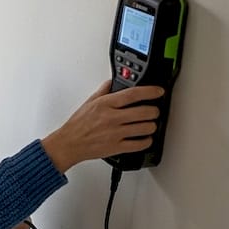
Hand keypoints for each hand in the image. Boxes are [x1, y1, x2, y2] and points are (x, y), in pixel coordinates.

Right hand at [41, 80, 163, 172]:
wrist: (69, 144)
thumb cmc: (78, 125)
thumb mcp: (89, 102)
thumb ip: (103, 91)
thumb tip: (112, 81)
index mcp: (106, 104)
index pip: (133, 94)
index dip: (150, 91)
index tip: (158, 91)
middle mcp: (112, 118)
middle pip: (144, 112)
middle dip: (154, 111)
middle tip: (154, 111)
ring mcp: (115, 134)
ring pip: (145, 128)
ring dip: (152, 126)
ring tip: (150, 124)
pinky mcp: (117, 148)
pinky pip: (140, 144)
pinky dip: (147, 141)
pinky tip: (145, 138)